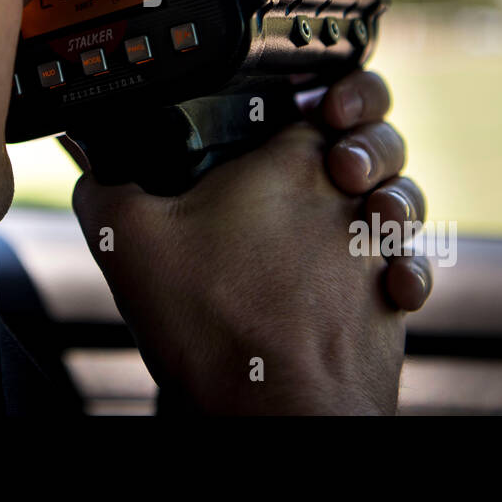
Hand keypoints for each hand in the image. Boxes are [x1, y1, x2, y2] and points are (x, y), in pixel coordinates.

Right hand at [65, 77, 424, 413]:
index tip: (307, 105)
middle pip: (381, 141)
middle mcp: (349, 199)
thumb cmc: (221, 325)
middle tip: (333, 161)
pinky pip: (409, 267)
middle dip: (365, 141)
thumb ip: (105, 190)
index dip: (330, 88)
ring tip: (360, 211)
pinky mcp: (387, 306)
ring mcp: (375, 252)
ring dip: (390, 199)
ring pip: (404, 202)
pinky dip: (396, 268)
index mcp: (294, 162)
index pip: (335, 92)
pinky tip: (373, 278)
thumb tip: (93, 172)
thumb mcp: (130, 243)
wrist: (284, 412)